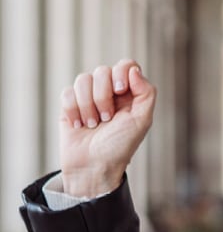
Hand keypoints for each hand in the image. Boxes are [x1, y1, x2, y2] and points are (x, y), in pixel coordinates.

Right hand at [59, 60, 156, 197]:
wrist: (93, 166)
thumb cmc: (120, 147)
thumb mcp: (141, 122)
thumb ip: (146, 94)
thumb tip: (133, 70)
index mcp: (130, 96)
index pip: (126, 66)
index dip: (121, 72)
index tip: (120, 90)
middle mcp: (110, 94)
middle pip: (103, 71)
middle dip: (103, 96)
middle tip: (107, 118)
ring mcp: (89, 97)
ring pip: (83, 79)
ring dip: (88, 105)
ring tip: (93, 125)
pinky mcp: (70, 104)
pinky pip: (67, 92)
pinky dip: (73, 110)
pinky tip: (78, 125)